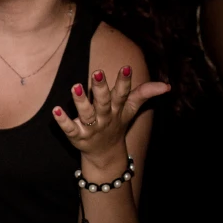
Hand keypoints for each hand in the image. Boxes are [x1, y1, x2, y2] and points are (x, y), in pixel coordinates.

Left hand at [52, 66, 169, 159]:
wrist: (106, 154)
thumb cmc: (116, 124)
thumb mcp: (130, 110)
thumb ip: (144, 94)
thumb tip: (166, 85)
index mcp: (117, 109)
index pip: (123, 94)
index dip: (125, 82)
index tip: (126, 67)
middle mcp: (105, 117)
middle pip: (104, 102)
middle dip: (101, 87)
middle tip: (97, 72)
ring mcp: (91, 128)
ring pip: (86, 114)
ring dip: (80, 101)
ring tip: (75, 87)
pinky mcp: (77, 136)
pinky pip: (69, 128)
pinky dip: (63, 120)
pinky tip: (56, 109)